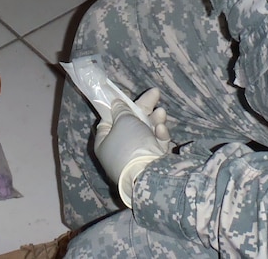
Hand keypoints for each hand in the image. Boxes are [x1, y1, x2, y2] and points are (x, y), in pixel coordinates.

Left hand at [94, 88, 171, 207]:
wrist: (148, 174)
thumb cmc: (130, 144)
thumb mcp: (123, 121)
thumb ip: (121, 110)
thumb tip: (116, 103)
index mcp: (105, 143)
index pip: (109, 122)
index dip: (117, 109)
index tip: (126, 98)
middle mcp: (119, 151)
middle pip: (131, 124)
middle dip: (144, 109)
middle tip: (155, 93)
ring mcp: (136, 158)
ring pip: (146, 132)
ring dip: (154, 120)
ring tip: (161, 112)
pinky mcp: (152, 162)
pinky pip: (155, 144)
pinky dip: (159, 136)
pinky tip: (162, 130)